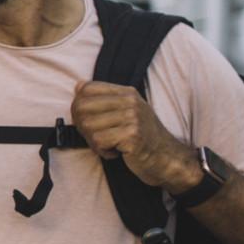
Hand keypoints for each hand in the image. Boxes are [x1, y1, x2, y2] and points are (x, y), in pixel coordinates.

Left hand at [71, 81, 197, 190]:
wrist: (165, 157)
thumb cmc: (142, 136)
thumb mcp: (126, 112)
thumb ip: (104, 99)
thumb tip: (78, 86)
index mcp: (127, 93)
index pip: (87, 88)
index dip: (78, 106)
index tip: (86, 120)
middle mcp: (130, 102)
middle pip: (82, 107)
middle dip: (82, 125)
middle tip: (96, 137)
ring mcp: (132, 118)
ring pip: (87, 125)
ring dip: (93, 141)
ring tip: (109, 145)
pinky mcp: (132, 136)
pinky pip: (99, 141)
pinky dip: (102, 151)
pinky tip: (116, 152)